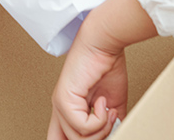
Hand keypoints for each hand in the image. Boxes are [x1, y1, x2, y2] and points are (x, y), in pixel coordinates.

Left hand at [47, 25, 127, 139]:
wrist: (103, 43)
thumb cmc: (105, 66)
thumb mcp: (111, 104)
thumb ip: (108, 124)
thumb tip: (114, 137)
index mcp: (68, 110)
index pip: (59, 138)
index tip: (101, 136)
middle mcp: (60, 109)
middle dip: (97, 137)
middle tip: (111, 122)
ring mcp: (59, 105)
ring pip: (78, 139)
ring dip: (102, 129)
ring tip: (109, 110)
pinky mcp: (63, 100)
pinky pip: (82, 127)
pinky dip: (99, 119)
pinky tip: (102, 101)